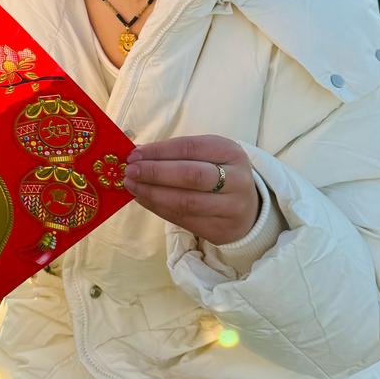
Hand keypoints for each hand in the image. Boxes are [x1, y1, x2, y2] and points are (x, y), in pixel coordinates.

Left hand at [123, 134, 259, 245]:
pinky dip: (159, 209)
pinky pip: (183, 219)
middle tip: (130, 171)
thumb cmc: (219, 174)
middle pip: (190, 175)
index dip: (160, 151)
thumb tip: (137, 152)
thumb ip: (176, 153)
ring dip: (153, 194)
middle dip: (155, 172)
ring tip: (132, 186)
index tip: (134, 154)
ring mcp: (230, 208)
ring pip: (186, 202)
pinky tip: (144, 199)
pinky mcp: (220, 230)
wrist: (249, 209)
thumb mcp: (207, 155)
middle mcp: (236, 180)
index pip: (190, 148)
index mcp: (230, 152)